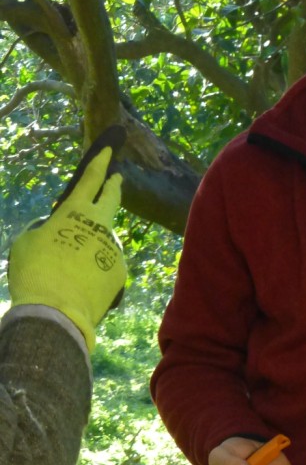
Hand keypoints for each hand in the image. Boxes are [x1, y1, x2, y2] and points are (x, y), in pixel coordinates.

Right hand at [8, 126, 126, 350]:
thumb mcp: (26, 243)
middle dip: (113, 185)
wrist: (56, 313)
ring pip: (105, 238)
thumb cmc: (34, 273)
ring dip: (94, 243)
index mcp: (75, 212)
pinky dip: (97, 270)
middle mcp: (100, 224)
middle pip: (112, 198)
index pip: (90, 179)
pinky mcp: (120, 270)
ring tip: (73, 266)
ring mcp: (113, 247)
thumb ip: (43, 229)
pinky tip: (82, 285)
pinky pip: (107, 264)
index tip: (109, 151)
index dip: (100, 163)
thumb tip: (54, 230)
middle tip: (116, 179)